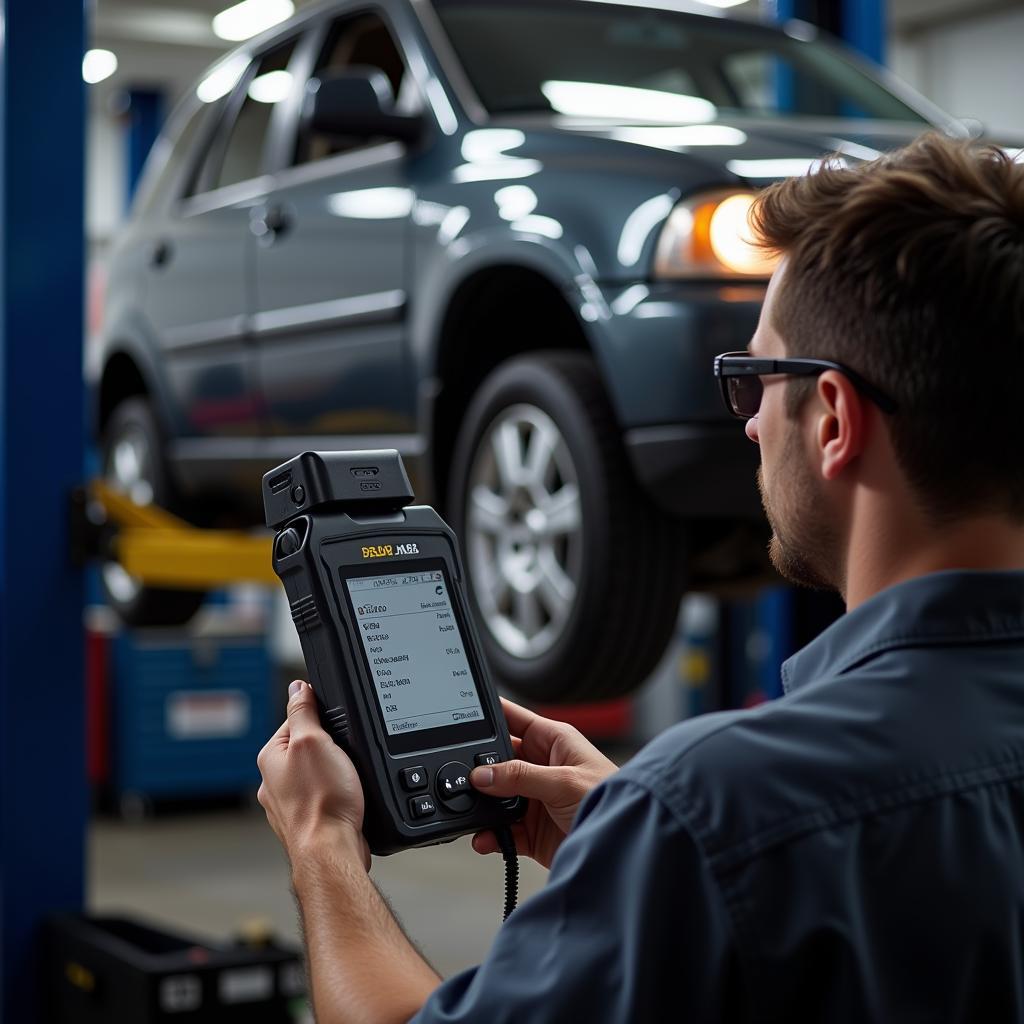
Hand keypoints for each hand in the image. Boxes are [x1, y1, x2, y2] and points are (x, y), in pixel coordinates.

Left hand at [257, 680, 370, 871]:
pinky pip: (323, 796)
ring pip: (317, 774)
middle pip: (307, 747)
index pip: (296, 720)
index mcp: (271, 757)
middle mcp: (273, 781)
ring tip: (347, 780)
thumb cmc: (322, 802)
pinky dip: (336, 795)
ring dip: (334, 774)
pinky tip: (346, 799)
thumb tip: (298, 687)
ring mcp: (289, 804)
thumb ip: (303, 711)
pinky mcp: (307, 821)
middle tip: (345, 756)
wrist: (332, 852)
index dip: (321, 718)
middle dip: (330, 748)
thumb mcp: (313, 741)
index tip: (336, 727)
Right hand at [470, 698, 617, 868]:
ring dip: (484, 805)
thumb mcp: (564, 781)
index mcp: (554, 741)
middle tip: (464, 778)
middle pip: (499, 761)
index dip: (489, 716)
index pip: (514, 720)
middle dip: (481, 771)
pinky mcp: (534, 830)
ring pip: (497, 797)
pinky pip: (503, 829)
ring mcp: (537, 799)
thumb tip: (482, 774)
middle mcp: (543, 767)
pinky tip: (484, 837)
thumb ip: (521, 776)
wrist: (625, 850)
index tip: (460, 717)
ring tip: (471, 810)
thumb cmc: (614, 801)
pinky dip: (491, 834)